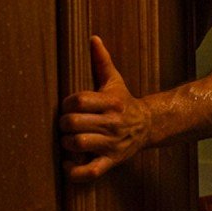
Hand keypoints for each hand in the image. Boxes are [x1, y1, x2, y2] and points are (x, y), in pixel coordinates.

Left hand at [59, 36, 152, 181]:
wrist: (147, 126)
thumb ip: (101, 60)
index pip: (78, 101)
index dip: (67, 103)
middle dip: (64, 124)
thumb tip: (93, 38)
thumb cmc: (124, 102)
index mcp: (111, 103)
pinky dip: (75, 171)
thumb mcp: (115, 81)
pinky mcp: (111, 161)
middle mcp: (112, 124)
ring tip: (69, 140)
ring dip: (67, 144)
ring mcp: (112, 145)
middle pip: (73, 123)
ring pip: (78, 145)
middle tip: (66, 124)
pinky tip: (69, 163)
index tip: (69, 106)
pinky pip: (90, 172)